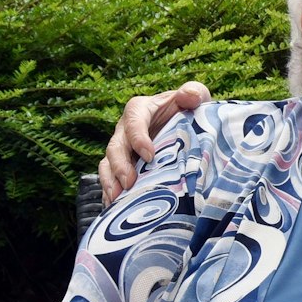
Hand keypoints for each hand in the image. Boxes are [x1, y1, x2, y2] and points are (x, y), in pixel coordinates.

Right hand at [98, 81, 209, 203]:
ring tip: (116, 200)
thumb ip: (193, 92)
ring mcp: (121, 150)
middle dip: (119, 166)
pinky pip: (109, 180)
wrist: (184, 126)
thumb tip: (188, 96)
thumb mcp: (194, 97)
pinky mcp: (121, 167)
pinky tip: (114, 208)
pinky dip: (110, 193)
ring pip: (107, 165)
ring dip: (110, 182)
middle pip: (115, 147)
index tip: (149, 155)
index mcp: (140, 110)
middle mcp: (125, 130)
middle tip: (129, 183)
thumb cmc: (188, 110)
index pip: (134, 122)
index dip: (138, 138)